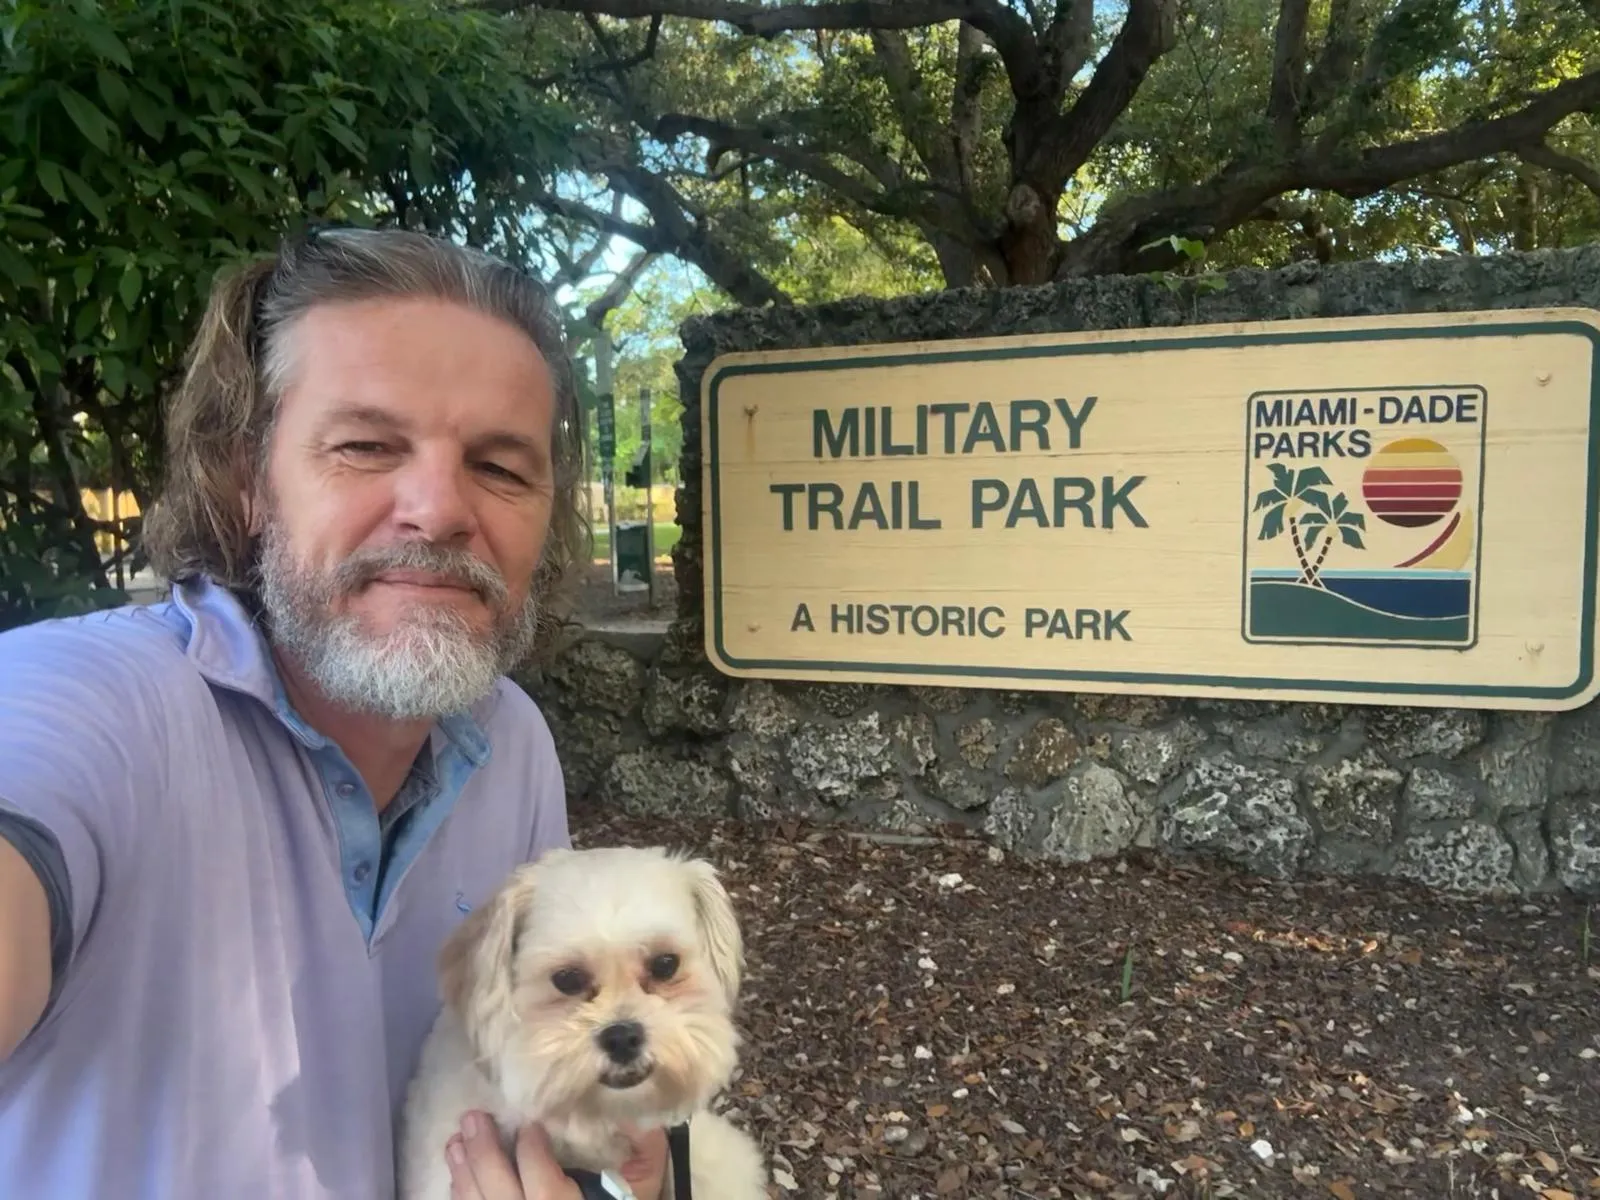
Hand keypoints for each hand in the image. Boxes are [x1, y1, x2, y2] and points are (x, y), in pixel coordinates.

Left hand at [445, 1110, 669, 1199]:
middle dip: (484, 1153)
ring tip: (454, 1143)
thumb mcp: (640, 1196)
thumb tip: (643, 1116)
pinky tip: (457, 1180)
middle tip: (472, 1117)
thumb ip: (643, 1161)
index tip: (528, 1124)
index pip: (544, 1185)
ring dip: (463, 1175)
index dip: (531, 1149)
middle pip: (501, 1193)